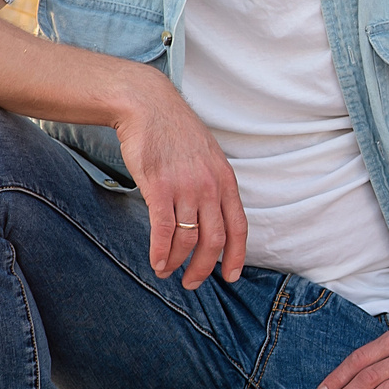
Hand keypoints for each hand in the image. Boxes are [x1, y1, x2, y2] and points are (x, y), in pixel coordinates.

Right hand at [112, 66, 247, 289]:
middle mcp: (210, 186)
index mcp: (226, 180)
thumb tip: (211, 216)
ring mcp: (186, 187)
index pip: (239, 227)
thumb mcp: (207, 157)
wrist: (148, 105)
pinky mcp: (159, 187)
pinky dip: (161, 252)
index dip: (237, 256)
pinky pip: (164, 230)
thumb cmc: (175, 132)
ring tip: (167, 273)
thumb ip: (213, 185)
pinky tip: (156, 263)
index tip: (231, 276)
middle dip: (204, 267)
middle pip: (214, 240)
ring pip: (188, 239)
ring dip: (178, 262)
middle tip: (192, 283)